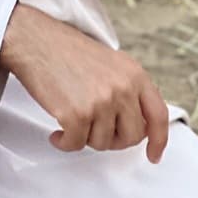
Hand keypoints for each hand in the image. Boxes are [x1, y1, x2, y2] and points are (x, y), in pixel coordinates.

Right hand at [0, 3, 169, 162]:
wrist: (38, 42)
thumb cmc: (70, 52)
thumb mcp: (113, 63)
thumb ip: (130, 89)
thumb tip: (141, 124)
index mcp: (134, 74)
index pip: (158, 114)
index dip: (159, 140)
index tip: (154, 154)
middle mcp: (122, 88)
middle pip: (131, 137)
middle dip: (114, 139)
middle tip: (96, 129)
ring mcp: (101, 101)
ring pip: (102, 143)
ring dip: (86, 136)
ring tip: (74, 116)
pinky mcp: (77, 114)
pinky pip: (76, 145)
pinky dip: (65, 142)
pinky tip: (59, 130)